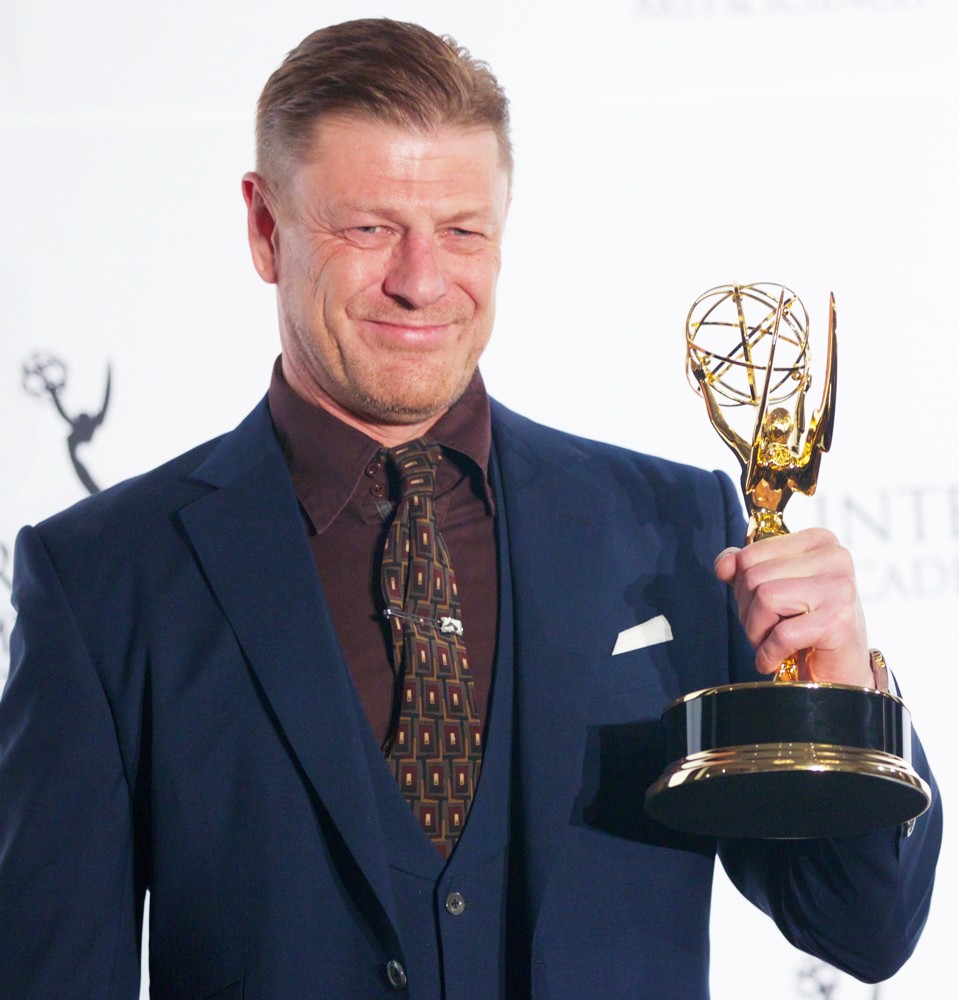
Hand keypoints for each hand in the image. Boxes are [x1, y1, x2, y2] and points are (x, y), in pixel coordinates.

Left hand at [714, 527, 872, 686]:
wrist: (838, 670)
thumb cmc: (803, 625)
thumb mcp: (771, 587)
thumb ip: (744, 568)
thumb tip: (724, 564)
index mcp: (818, 540)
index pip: (750, 554)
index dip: (741, 586)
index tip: (762, 606)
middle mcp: (834, 558)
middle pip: (754, 576)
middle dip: (748, 610)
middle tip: (767, 629)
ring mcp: (840, 588)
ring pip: (765, 599)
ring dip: (757, 632)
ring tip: (773, 643)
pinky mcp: (839, 622)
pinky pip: (781, 633)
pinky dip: (768, 653)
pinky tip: (776, 660)